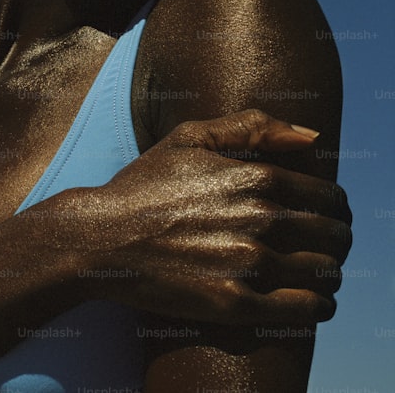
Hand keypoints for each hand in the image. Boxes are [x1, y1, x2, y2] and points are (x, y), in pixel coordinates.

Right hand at [78, 109, 352, 323]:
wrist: (100, 238)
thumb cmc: (142, 186)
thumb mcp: (188, 138)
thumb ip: (252, 127)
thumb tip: (311, 138)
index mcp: (256, 177)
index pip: (330, 197)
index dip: (334, 208)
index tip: (324, 215)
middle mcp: (261, 219)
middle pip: (335, 235)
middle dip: (336, 239)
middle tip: (323, 245)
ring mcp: (249, 263)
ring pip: (326, 272)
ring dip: (329, 272)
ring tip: (317, 273)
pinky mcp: (235, 303)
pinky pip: (305, 309)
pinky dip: (319, 305)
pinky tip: (314, 301)